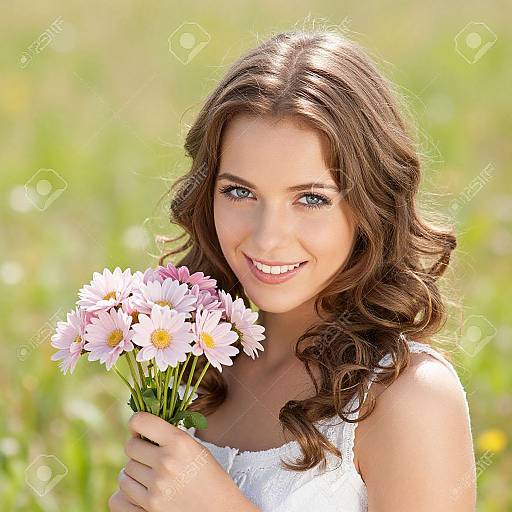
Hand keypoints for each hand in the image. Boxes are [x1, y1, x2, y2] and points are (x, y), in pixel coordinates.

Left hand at [115, 411, 257, 511]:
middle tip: (150, 455)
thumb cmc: (211, 478)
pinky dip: (128, 492)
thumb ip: (170, 438)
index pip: (141, 421)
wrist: (222, 511)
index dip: (136, 423)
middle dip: (138, 449)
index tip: (139, 428)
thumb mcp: (196, 449)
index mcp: (179, 442)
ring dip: (134, 472)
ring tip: (150, 475)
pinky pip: (119, 495)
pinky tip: (141, 490)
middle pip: (130, 447)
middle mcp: (166, 462)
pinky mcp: (150, 508)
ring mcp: (157, 487)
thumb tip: (141, 430)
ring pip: (124, 471)